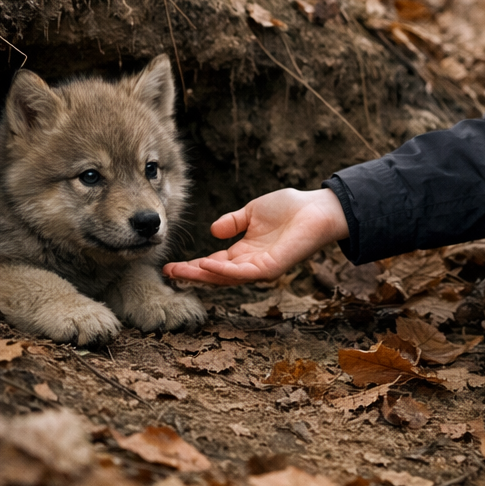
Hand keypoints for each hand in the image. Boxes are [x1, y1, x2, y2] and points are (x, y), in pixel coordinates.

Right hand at [162, 188, 348, 285]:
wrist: (316, 208)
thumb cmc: (290, 208)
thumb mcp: (253, 212)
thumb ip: (233, 222)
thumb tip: (213, 230)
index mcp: (245, 252)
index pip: (214, 263)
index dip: (193, 265)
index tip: (170, 265)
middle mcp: (250, 264)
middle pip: (215, 275)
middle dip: (191, 275)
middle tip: (168, 273)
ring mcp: (260, 268)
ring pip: (226, 277)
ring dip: (202, 275)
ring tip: (180, 271)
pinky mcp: (271, 268)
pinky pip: (243, 273)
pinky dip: (223, 270)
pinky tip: (206, 264)